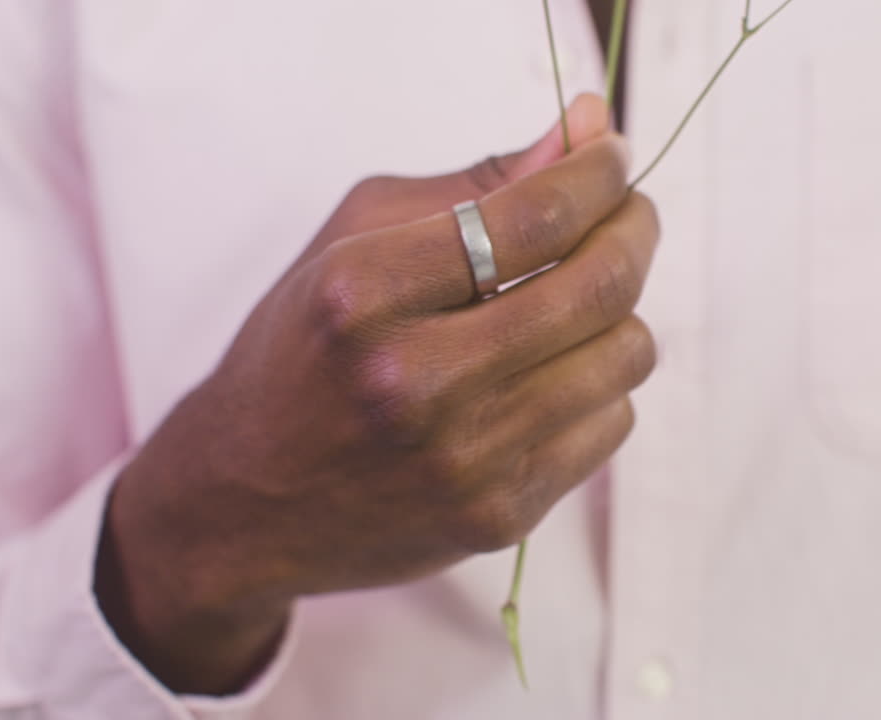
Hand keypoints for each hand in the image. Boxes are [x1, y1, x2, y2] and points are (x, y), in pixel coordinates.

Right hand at [94, 95, 660, 693]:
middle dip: (634, 229)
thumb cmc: (303, 355)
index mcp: (363, 294)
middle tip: (629, 213)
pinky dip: (599, 385)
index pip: (534, 216)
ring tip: (582, 299)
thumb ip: (473, 186)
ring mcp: (463, 458)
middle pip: (597, 286)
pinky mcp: (498, 514)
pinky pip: (610, 423)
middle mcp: (414, 380)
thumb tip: (586, 130)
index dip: (597, 171)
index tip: (612, 154)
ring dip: (621, 311)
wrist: (245, 502)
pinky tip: (552, 374)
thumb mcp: (354, 244)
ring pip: (623, 356)